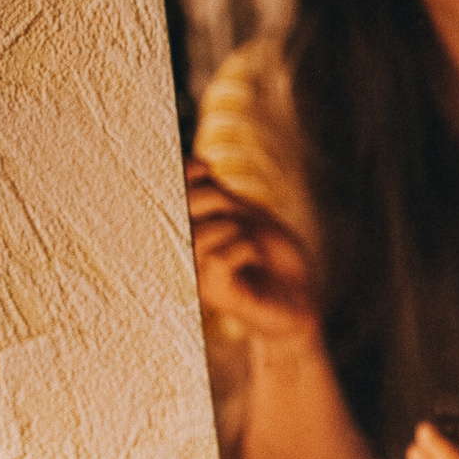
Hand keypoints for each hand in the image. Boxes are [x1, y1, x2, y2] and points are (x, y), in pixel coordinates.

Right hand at [189, 162, 316, 341]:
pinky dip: (246, 249)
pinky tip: (253, 258)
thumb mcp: (239, 212)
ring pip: (197, 235)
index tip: (207, 168)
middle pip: (175, 213)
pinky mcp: (211, 293)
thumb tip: (195, 165)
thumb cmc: (267, 250)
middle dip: (213, 201)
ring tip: (245, 240)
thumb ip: (211, 192)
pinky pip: (218, 258)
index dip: (178, 177)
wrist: (298, 291)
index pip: (160, 199)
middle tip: (237, 214)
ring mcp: (190, 275)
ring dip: (232, 228)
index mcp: (177, 231)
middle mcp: (175, 254)